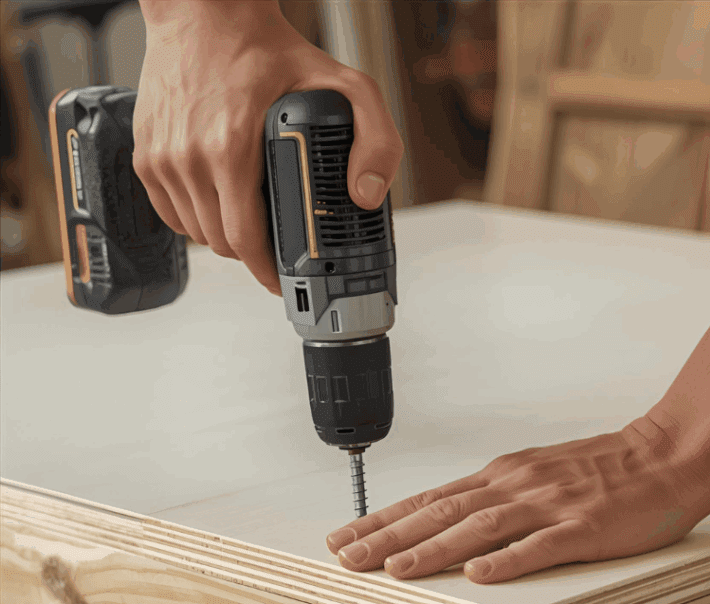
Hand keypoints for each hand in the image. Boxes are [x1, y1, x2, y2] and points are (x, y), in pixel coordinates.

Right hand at [134, 1, 403, 295]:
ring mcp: (162, 157)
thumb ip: (374, 140)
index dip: (269, 270)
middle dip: (253, 255)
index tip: (287, 281)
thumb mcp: (345, 85)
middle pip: (222, 243)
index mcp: (231, 147)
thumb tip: (366, 196)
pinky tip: (220, 206)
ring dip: (225, 239)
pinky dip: (196, 220)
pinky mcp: (144, 154)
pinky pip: (171, 215)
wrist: (204, 11)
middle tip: (277, 250)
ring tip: (252, 224)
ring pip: (197, 234)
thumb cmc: (267, 48)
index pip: (246, 239)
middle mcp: (190, 156)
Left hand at [325, 415, 709, 583]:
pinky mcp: (585, 527)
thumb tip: (448, 521)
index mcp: (503, 476)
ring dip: (434, 548)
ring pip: (479, 527)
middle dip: (389, 537)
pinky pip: (542, 546)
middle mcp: (516, 486)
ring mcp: (550, 505)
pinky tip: (482, 577)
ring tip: (396, 570)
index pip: (431, 498)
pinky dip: (509, 561)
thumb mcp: (538, 474)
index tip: (346, 536)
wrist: (667, 454)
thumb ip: (497, 497)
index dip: (384, 519)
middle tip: (347, 558)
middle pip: (441, 511)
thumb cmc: (605, 470)